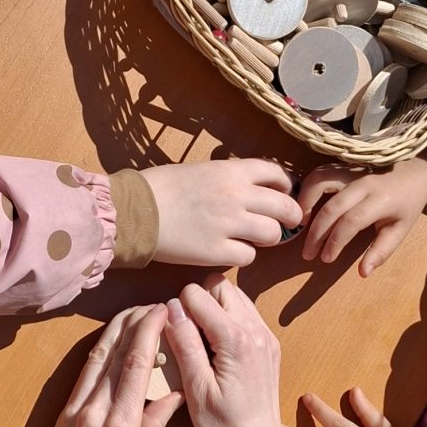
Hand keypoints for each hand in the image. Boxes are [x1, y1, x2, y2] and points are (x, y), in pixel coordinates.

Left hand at [4, 306, 180, 426]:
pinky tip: (110, 340)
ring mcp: (76, 410)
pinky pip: (85, 375)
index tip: (164, 311)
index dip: (151, 332)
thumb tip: (175, 396)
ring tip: (135, 312)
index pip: (138, 366)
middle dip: (136, 323)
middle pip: (118, 354)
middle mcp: (96, 412)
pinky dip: (100, 352)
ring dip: (117, 331)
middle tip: (155, 304)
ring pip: (99, 359)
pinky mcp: (63, 413)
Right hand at [144, 158, 297, 266]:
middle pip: (285, 207)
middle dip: (291, 216)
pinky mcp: (217, 252)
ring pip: (272, 234)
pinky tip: (231, 251)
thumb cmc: (161, 188)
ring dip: (268, 238)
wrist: (135, 211)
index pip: (278, 174)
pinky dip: (243, 255)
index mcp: (232, 171)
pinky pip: (249, 256)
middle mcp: (236, 196)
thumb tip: (251, 188)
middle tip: (288, 222)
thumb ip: (230, 178)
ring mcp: (229, 225)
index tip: (284, 193)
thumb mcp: (201, 169)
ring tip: (256, 238)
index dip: (286, 186)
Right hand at [164, 279, 291, 426]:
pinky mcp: (268, 344)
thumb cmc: (224, 426)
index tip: (177, 337)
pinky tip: (218, 350)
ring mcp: (265, 336)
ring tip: (204, 344)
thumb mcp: (196, 388)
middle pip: (220, 286)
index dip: (179, 310)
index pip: (198, 294)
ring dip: (215, 310)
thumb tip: (172, 308)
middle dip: (199, 303)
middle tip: (190, 337)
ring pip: (234, 296)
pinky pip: (245, 313)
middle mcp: (256, 330)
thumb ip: (184, 343)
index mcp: (236, 339)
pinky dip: (228, 321)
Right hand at [298, 153, 426, 271]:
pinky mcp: (343, 167)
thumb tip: (363, 273)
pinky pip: (319, 174)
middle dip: (316, 233)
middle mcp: (364, 183)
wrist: (414, 174)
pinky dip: (306, 190)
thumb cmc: (407, 205)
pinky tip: (304, 208)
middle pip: (332, 207)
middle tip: (308, 253)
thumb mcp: (400, 231)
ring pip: (320, 182)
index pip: (351, 221)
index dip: (335, 242)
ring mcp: (351, 170)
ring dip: (305, 203)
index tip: (326, 259)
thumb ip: (381, 251)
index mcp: (381, 200)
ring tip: (300, 226)